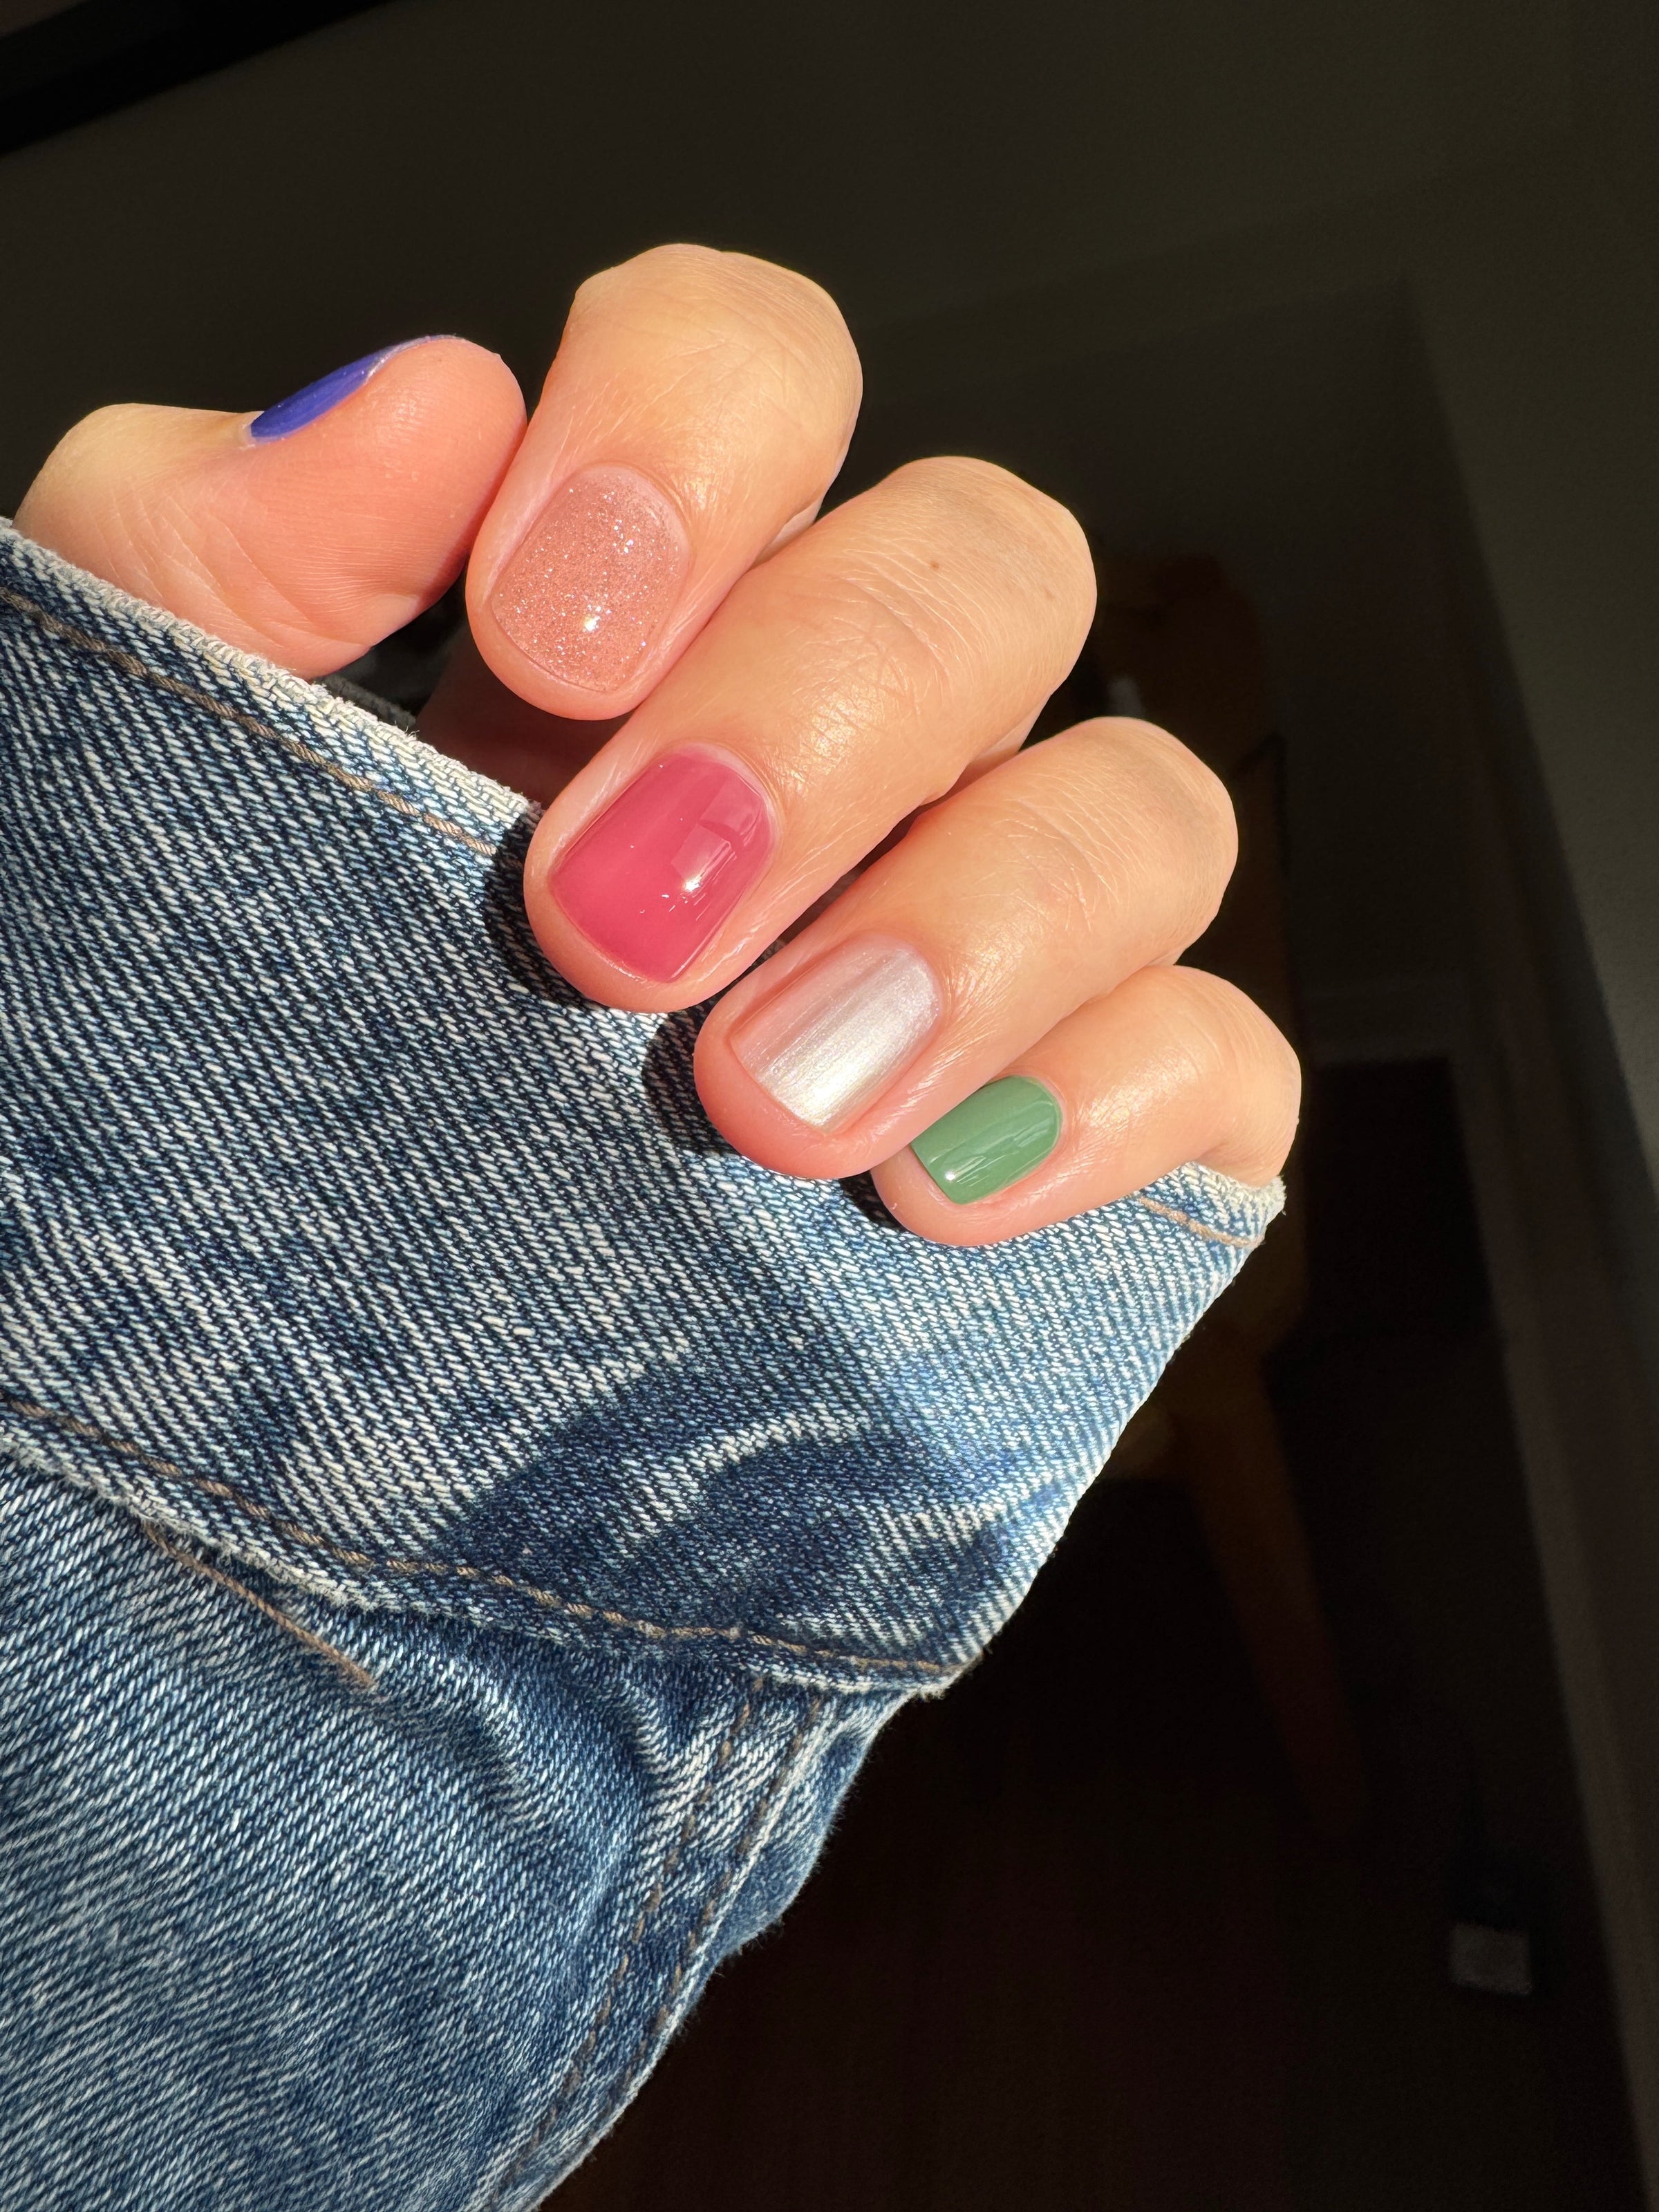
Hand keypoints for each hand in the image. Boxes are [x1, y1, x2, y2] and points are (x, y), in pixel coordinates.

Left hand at [16, 245, 1297, 1244]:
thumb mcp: (161, 774)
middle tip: (611, 927)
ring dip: (974, 935)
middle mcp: (852, 738)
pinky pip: (1214, 1061)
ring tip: (764, 1107)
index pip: (759, 365)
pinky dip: (1105, 1109)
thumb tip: (421, 414)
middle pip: (986, 574)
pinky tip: (930, 1206)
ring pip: (1143, 811)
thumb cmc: (222, 1032)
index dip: (693, 445)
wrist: (291, 1356)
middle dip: (822, 727)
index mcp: (643, 602)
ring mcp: (986, 931)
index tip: (552, 634)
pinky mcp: (1085, 1127)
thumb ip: (215, 559)